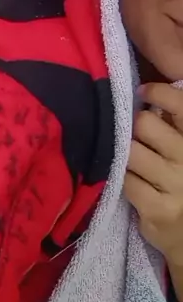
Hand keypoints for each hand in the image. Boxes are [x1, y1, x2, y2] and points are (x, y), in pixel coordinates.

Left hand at [124, 82, 182, 266]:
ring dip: (128, 155)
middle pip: (145, 124)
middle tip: (140, 137)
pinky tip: (136, 183)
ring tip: (138, 162)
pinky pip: (126, 180)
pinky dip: (125, 179)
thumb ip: (174, 124)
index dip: (159, 92)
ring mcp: (176, 185)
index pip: (181, 105)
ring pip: (131, 152)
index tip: (144, 92)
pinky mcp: (158, 209)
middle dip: (136, 127)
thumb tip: (149, 94)